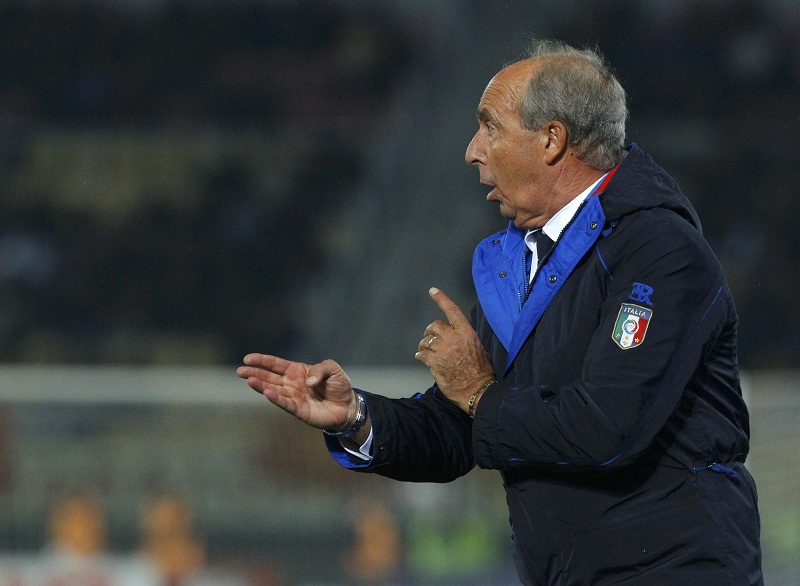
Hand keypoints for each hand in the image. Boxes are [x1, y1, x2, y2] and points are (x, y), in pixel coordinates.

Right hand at [237, 354, 357, 431]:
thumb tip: (308, 381)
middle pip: (269, 377)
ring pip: (273, 390)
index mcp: (296, 371)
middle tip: (240, 371)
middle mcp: (291, 383)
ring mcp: (293, 397)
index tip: (248, 358)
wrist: (347, 407)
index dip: (262, 360)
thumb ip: (320, 369)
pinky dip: (276, 399)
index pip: (275, 364)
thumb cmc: (338, 386)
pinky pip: (285, 403)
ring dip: (261, 385)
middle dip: (255, 373)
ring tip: (249, 380)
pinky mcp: (298, 410)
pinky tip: (266, 393)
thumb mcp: (332, 369)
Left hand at [415, 287, 494, 412]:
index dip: (442, 299)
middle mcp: (454, 338)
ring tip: (425, 351)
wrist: (477, 390)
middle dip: (430, 331)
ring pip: (427, 340)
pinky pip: (422, 353)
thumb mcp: (478, 348)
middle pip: (435, 325)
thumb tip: (455, 332)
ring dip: (424, 345)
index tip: (432, 290)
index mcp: (467, 332)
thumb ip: (465, 337)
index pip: (452, 311)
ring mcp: (444, 350)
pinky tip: (422, 357)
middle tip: (429, 338)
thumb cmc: (480, 371)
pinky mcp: (436, 362)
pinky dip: (420, 355)